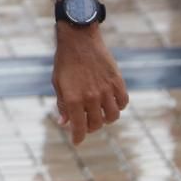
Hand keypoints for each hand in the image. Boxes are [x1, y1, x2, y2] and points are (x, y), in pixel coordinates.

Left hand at [51, 25, 128, 144]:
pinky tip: (111, 103)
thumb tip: (64, 123)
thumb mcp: (58, 83)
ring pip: (113, 116)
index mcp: (74, 99)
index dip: (78, 137)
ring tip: (100, 114)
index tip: (77, 141)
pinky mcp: (117, 82)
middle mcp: (92, 97)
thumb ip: (63, 104)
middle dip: (91, 127)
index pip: (79, 127)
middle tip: (86, 123)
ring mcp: (106, 90)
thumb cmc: (64, 62)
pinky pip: (123, 102)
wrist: (79, 40)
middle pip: (97, 124)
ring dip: (106, 119)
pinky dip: (118, 106)